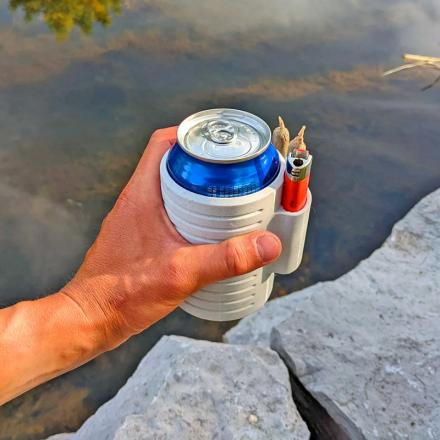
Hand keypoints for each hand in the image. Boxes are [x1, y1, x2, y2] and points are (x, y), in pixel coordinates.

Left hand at [62, 127, 281, 348]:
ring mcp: (137, 220)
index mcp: (141, 195)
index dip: (192, 136)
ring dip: (199, 192)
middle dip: (205, 166)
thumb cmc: (121, 294)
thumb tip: (266, 244)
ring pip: (172, 191)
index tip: (220, 144)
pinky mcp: (141, 238)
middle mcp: (137, 201)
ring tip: (229, 203)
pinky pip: (170, 214)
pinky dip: (191, 216)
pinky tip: (209, 234)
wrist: (90, 320)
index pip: (163, 144)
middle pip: (173, 165)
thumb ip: (225, 259)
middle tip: (234, 176)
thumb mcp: (181, 273)